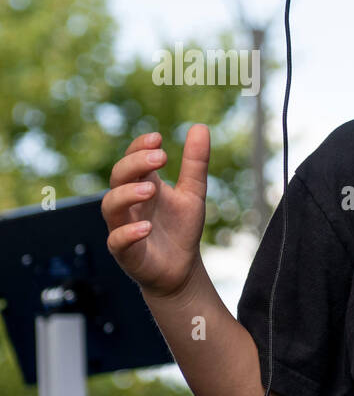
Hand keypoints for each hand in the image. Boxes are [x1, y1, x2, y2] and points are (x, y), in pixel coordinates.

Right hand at [102, 125, 209, 299]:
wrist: (181, 269)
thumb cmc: (181, 229)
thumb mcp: (193, 193)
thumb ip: (195, 163)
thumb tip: (200, 126)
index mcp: (142, 185)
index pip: (131, 159)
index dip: (139, 147)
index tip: (158, 138)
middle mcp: (129, 204)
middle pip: (118, 177)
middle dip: (135, 164)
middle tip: (160, 158)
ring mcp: (123, 226)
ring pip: (110, 206)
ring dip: (128, 195)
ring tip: (152, 189)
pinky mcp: (125, 252)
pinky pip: (116, 240)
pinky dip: (129, 233)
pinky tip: (146, 228)